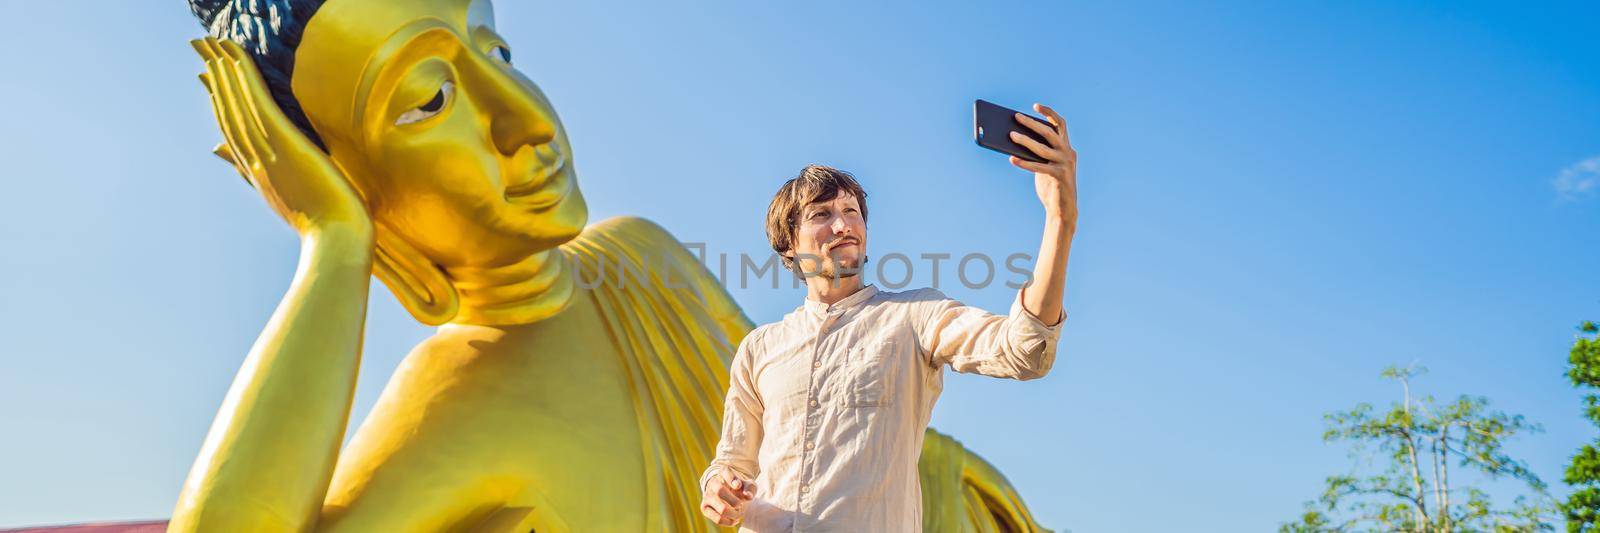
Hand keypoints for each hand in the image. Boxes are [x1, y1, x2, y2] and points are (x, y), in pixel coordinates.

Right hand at [191, 37, 370, 238]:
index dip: (220, 105)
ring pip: (238, 105)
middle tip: (200, 51)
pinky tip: (235, 57)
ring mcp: (267, 151)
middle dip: (215, 79)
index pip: (234, 133)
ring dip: (224, 71)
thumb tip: (243, 172)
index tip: (209, 82)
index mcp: (261, 175)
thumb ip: (264, 182)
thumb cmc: (327, 226)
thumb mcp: (290, 201)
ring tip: (211, 43)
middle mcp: (257, 161)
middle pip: (229, 114)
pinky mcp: (283, 142)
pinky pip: (257, 103)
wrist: (337, 241)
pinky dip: (244, 79)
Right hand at [699, 470, 754, 526]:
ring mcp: (707, 495)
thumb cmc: (740, 488)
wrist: (729, 494)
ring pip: (721, 509)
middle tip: (741, 504)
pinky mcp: (704, 508)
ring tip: (739, 513)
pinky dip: (729, 521)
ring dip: (734, 514)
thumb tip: (748, 496)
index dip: (731, 479)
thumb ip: (750, 489)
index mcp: (723, 472)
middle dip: (735, 502)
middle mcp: (712, 483)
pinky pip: (718, 519)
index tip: (738, 486)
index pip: (725, 472)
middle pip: (720, 490)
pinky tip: (735, 519)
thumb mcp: (748, 486)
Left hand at [1008, 103, 1077, 230]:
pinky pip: (1039, 167)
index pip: (1060, 124)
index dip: (1049, 113)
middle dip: (1031, 123)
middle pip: (1049, 133)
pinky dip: (1024, 163)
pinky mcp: (1060, 176)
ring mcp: (1065, 164)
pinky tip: (1011, 159)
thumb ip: (1036, 154)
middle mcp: (1068, 153)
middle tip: (1016, 116)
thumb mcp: (1044, 165)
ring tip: (1010, 135)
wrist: (1063, 209)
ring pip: (1042, 148)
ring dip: (1024, 141)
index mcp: (1066, 147)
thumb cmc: (1050, 185)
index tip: (1035, 106)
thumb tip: (1014, 139)